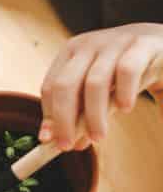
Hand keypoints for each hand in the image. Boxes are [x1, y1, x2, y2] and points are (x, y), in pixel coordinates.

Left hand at [39, 23, 162, 148]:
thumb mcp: (103, 87)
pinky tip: (125, 108)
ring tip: (98, 138)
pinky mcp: (141, 47)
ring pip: (94, 82)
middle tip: (67, 147)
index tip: (48, 141)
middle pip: (65, 85)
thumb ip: (84, 110)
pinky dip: (123, 91)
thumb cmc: (128, 70)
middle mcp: (88, 46)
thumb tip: (65, 141)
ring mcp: (114, 44)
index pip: (51, 86)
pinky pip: (127, 70)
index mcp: (72, 53)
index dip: (48, 115)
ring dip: (93, 115)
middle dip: (63, 119)